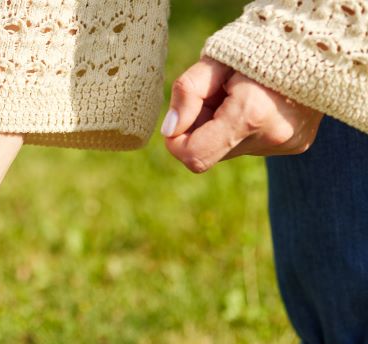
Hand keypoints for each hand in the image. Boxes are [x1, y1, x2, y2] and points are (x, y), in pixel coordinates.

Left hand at [162, 56, 323, 172]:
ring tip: (242, 95)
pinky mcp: (297, 145)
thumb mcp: (217, 60)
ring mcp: (288, 144)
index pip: (195, 156)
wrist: (318, 43)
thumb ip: (188, 92)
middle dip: (202, 127)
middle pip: (209, 151)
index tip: (180, 119)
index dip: (177, 141)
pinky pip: (251, 144)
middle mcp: (272, 136)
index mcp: (251, 114)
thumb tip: (170, 130)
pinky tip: (260, 103)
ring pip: (229, 148)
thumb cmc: (260, 47)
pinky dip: (244, 127)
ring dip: (223, 126)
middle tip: (217, 96)